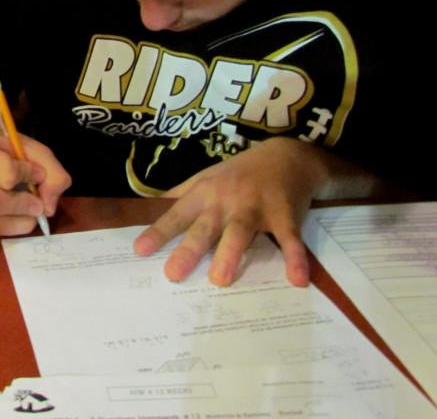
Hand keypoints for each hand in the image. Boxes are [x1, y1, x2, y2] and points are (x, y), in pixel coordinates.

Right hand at [0, 133, 71, 235]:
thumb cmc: (10, 149)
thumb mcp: (37, 151)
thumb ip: (53, 174)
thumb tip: (48, 208)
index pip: (6, 172)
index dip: (28, 176)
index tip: (39, 173)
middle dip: (22, 207)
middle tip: (38, 205)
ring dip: (18, 221)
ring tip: (31, 213)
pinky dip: (12, 227)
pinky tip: (20, 218)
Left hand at [132, 138, 331, 286]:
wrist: (286, 156)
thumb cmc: (239, 173)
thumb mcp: (205, 178)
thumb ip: (179, 195)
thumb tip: (147, 208)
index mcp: (205, 194)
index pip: (178, 215)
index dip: (159, 231)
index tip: (140, 250)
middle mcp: (227, 201)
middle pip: (205, 227)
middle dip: (189, 249)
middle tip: (173, 273)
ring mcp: (256, 208)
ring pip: (240, 232)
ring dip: (230, 254)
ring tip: (219, 280)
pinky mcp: (285, 216)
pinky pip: (289, 239)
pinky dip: (295, 258)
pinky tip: (296, 280)